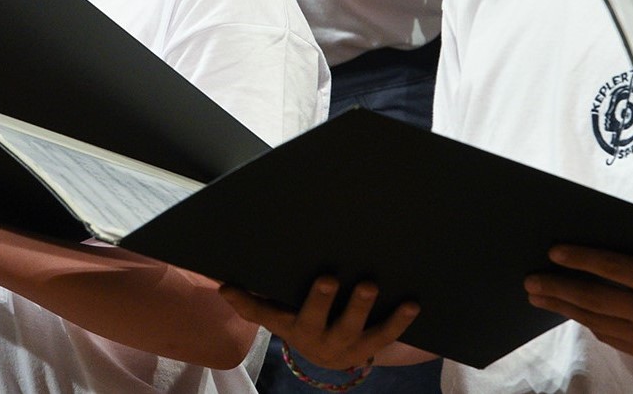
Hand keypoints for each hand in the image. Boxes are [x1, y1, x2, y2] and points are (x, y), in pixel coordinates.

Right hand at [221, 277, 418, 370]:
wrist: (335, 354)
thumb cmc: (304, 320)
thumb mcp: (279, 314)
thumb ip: (253, 302)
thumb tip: (221, 285)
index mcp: (291, 327)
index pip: (265, 315)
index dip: (249, 302)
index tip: (232, 285)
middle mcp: (317, 339)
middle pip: (316, 320)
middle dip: (320, 300)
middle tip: (327, 277)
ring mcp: (347, 345)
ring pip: (354, 328)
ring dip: (360, 307)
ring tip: (368, 284)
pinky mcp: (372, 346)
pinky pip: (386, 335)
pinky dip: (399, 320)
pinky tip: (411, 302)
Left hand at [524, 245, 632, 358]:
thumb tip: (591, 251)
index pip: (615, 269)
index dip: (581, 260)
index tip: (553, 252)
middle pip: (596, 299)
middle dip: (559, 288)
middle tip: (530, 280)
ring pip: (596, 320)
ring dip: (562, 307)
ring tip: (537, 296)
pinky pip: (607, 335)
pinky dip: (585, 320)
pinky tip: (567, 310)